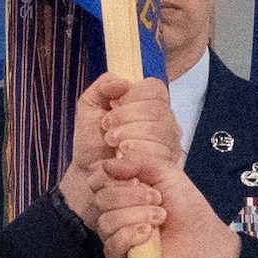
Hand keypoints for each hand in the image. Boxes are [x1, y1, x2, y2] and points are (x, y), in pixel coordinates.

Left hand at [60, 75, 181, 220]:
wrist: (88, 174)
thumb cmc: (92, 140)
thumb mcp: (89, 106)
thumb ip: (103, 86)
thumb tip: (122, 83)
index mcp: (149, 103)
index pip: (154, 89)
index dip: (132, 97)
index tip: (112, 107)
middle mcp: (165, 121)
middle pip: (158, 110)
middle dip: (128, 119)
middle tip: (109, 131)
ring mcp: (170, 144)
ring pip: (161, 132)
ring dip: (131, 136)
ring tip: (114, 145)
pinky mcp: (168, 166)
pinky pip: (160, 154)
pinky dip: (138, 154)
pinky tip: (123, 158)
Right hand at [93, 161, 240, 257]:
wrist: (205, 240)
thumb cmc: (188, 210)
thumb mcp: (165, 172)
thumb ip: (137, 161)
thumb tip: (107, 165)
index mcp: (122, 194)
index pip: (98, 182)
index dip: (117, 179)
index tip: (142, 181)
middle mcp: (116, 215)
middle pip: (101, 200)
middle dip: (132, 196)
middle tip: (157, 199)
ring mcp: (117, 239)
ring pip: (106, 222)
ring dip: (137, 215)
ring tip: (160, 217)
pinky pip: (112, 244)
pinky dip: (132, 235)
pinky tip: (149, 234)